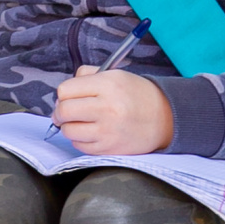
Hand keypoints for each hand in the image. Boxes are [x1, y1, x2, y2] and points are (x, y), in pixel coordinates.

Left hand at [52, 69, 172, 155]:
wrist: (164, 118)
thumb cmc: (136, 95)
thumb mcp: (115, 75)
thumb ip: (87, 76)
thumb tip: (63, 92)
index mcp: (107, 85)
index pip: (66, 90)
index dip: (63, 94)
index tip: (67, 97)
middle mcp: (106, 108)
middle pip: (63, 111)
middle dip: (60, 112)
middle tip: (64, 112)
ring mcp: (107, 131)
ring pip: (68, 130)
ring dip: (69, 126)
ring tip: (80, 122)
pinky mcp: (108, 148)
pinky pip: (79, 145)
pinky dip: (80, 139)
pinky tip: (91, 132)